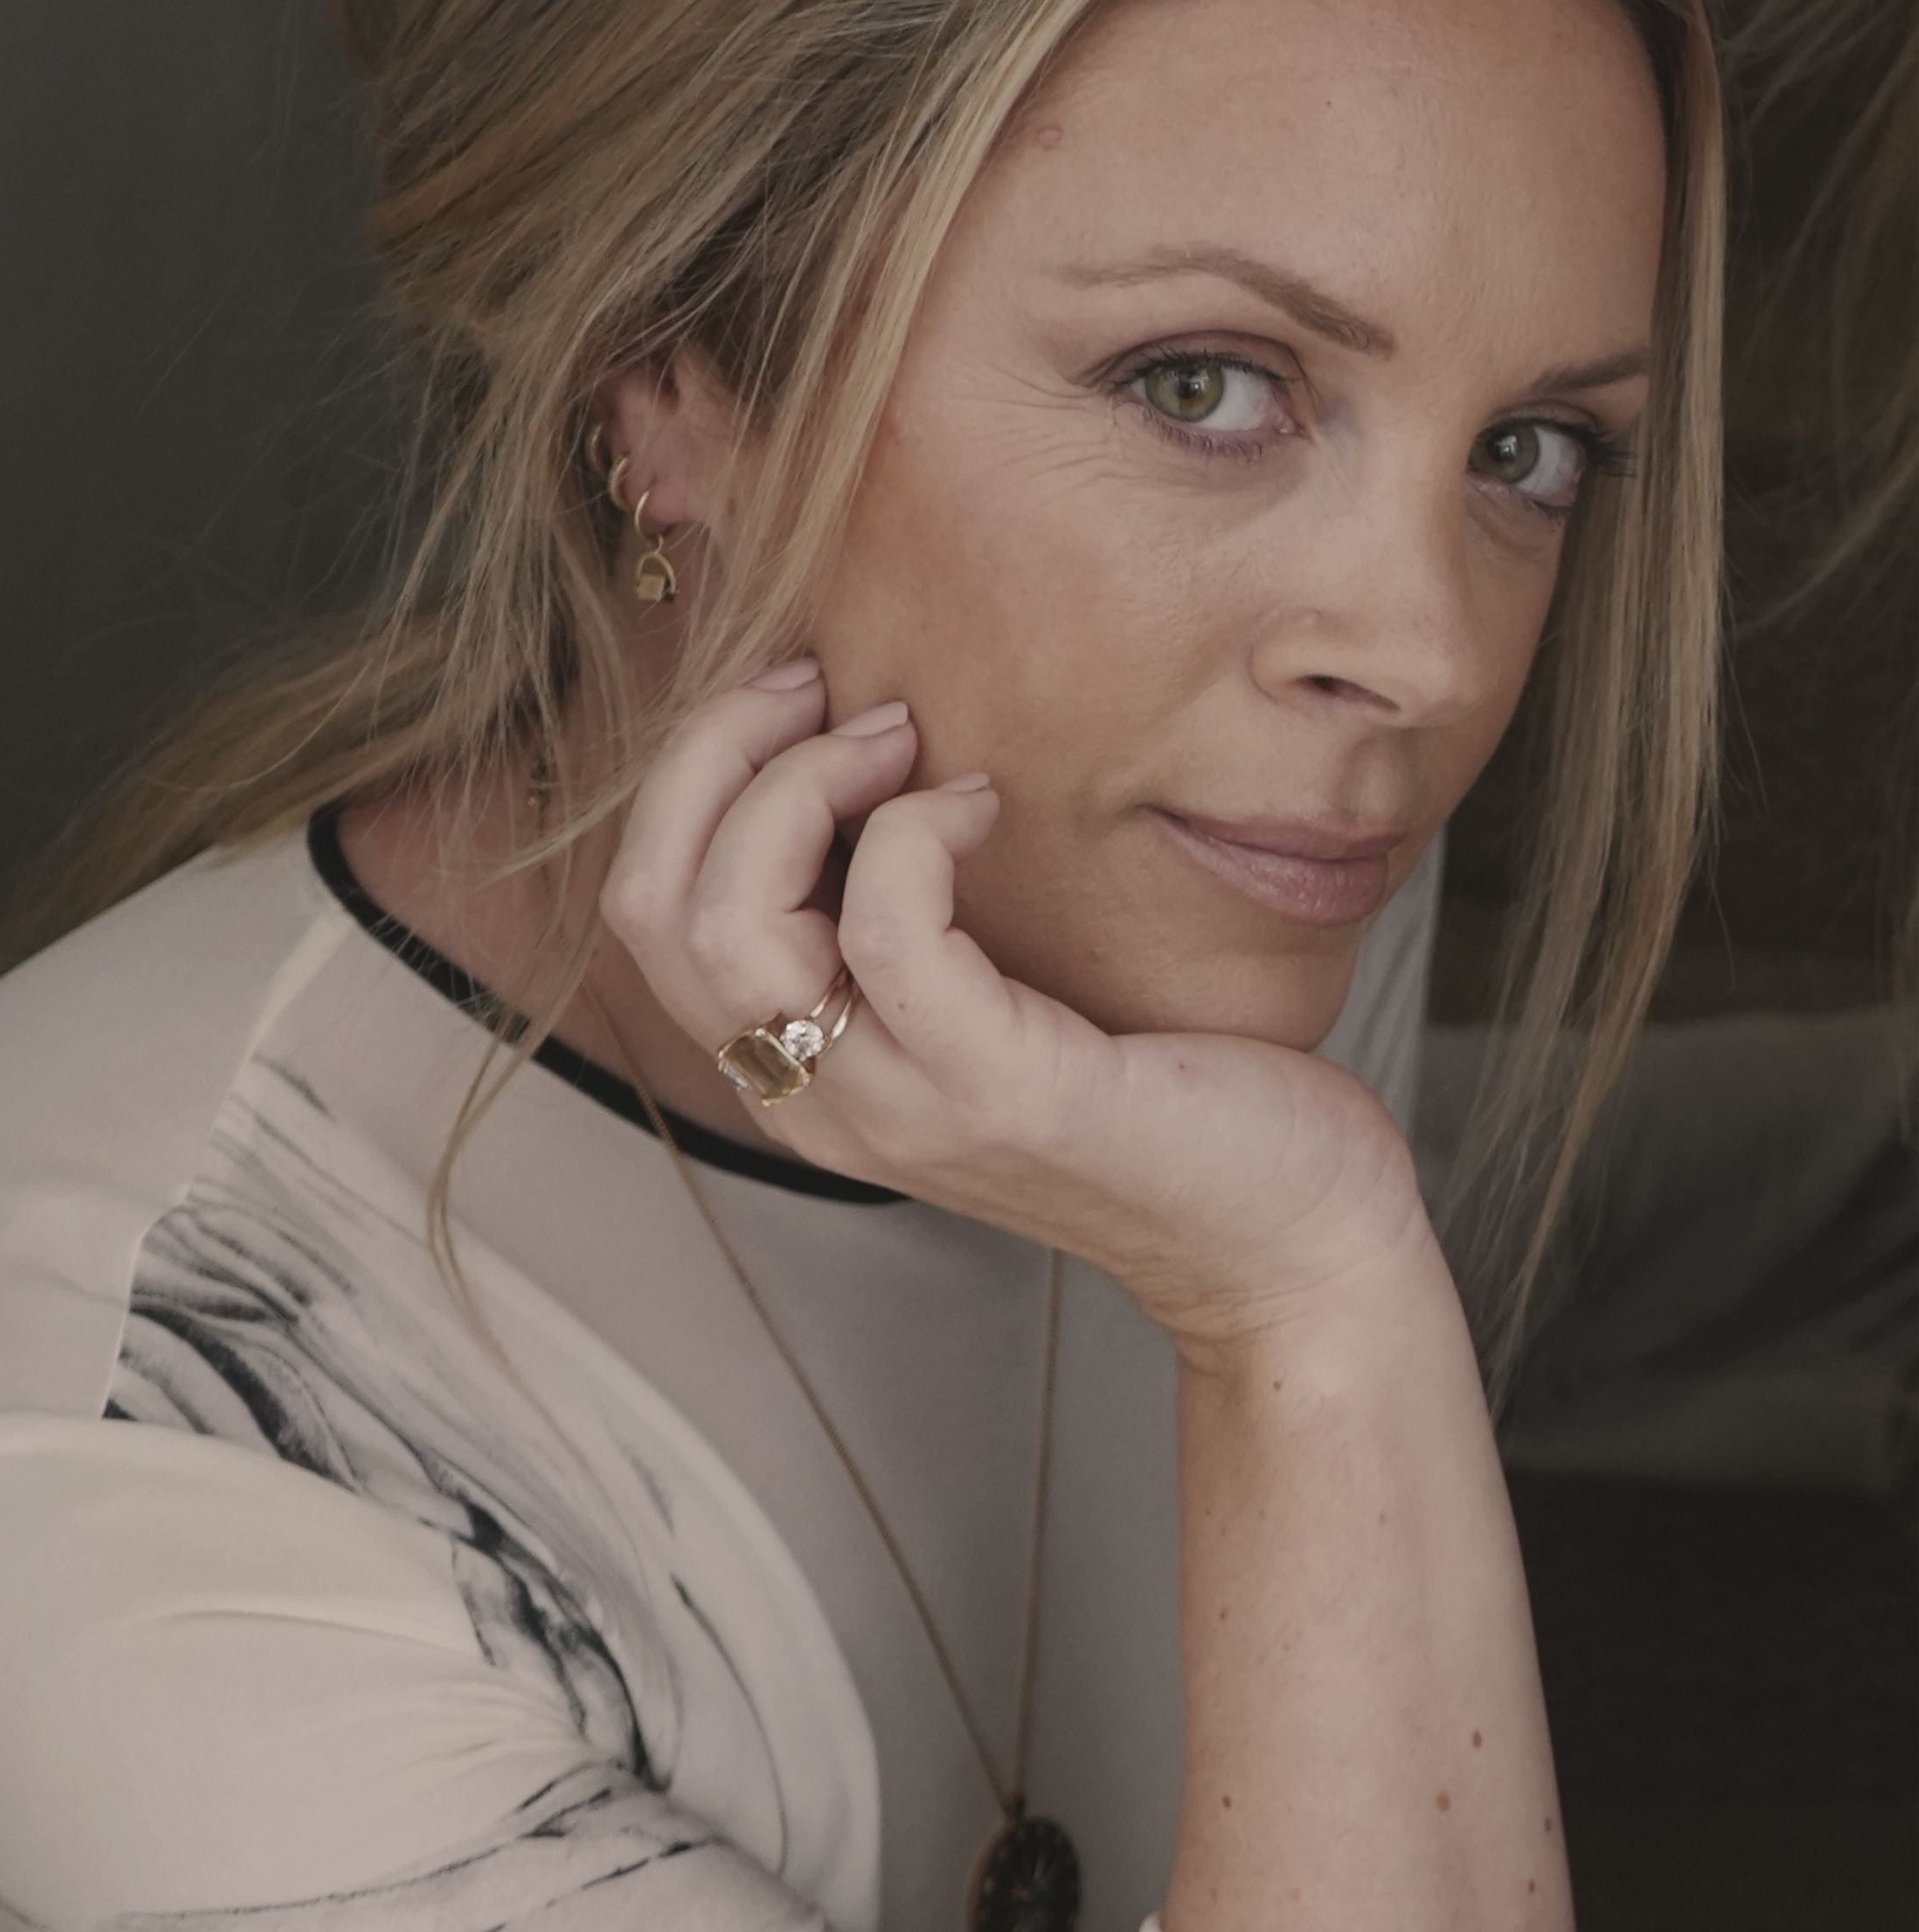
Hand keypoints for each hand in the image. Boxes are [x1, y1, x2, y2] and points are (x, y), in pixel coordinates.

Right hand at [598, 661, 1434, 1359]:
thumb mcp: (990, 1001)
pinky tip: (987, 802)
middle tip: (833, 690)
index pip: (645, 911)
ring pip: (731, 918)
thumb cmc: (1160, 1095)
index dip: (693, 773)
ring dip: (804, 780)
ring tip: (904, 737)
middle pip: (655, 905)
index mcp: (796, 1077)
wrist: (1286, 1240)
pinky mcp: (994, 1090)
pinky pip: (888, 929)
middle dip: (718, 751)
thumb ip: (902, 918)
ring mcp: (895, 1107)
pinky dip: (921, 828)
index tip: (800, 696)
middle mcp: (815, 1103)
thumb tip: (862, 746)